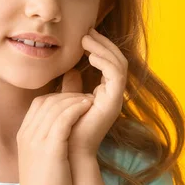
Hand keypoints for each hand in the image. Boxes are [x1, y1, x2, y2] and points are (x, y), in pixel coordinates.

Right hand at [16, 90, 93, 184]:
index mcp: (23, 134)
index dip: (58, 96)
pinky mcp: (50, 147)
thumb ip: (46, 139)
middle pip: (48, 101)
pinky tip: (88, 107)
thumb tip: (61, 128)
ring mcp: (37, 139)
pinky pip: (64, 118)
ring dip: (75, 99)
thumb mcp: (39, 156)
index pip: (39, 102)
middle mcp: (27, 133)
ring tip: (90, 100)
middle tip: (86, 97)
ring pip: (56, 106)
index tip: (74, 99)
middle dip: (69, 95)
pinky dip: (76, 108)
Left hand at [62, 28, 127, 158]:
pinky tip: (90, 55)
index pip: (109, 63)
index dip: (99, 47)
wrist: (66, 153)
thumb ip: (71, 87)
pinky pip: (116, 74)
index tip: (84, 35)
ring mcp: (115, 98)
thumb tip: (71, 70)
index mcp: (104, 93)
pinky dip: (105, 61)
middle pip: (117, 59)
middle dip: (103, 43)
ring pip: (119, 64)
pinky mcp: (114, 102)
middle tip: (87, 31)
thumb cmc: (64, 130)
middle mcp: (113, 94)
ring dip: (103, 48)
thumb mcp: (68, 101)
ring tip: (86, 39)